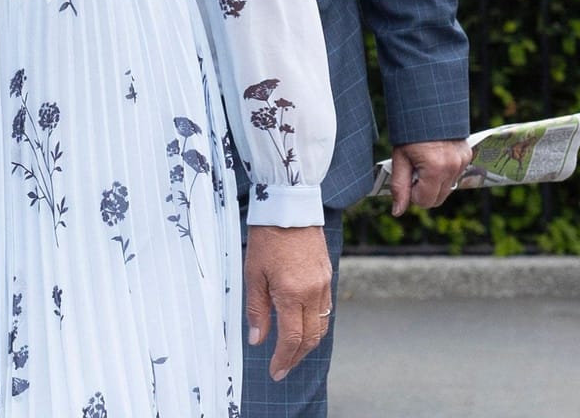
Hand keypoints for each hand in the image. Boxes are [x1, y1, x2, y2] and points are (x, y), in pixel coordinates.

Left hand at [243, 224, 331, 381]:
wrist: (289, 208)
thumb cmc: (266, 237)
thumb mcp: (252, 273)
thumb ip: (256, 309)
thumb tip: (257, 339)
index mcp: (292, 293)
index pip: (291, 338)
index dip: (283, 359)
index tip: (275, 371)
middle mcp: (313, 293)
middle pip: (311, 338)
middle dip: (296, 357)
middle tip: (283, 368)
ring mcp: (324, 285)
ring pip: (321, 326)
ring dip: (308, 343)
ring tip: (291, 352)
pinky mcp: (327, 277)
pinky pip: (325, 310)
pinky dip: (315, 325)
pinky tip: (302, 327)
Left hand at [389, 138, 473, 215]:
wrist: (428, 108)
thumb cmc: (409, 133)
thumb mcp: (400, 158)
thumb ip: (399, 186)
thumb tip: (397, 212)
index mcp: (435, 168)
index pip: (425, 201)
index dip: (412, 194)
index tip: (407, 178)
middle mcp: (453, 167)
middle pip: (438, 199)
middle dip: (423, 191)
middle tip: (414, 171)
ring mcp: (463, 162)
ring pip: (447, 189)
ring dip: (434, 183)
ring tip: (423, 162)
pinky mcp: (468, 157)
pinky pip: (454, 176)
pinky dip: (444, 174)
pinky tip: (434, 158)